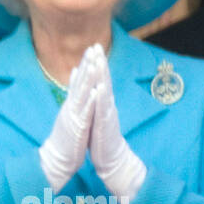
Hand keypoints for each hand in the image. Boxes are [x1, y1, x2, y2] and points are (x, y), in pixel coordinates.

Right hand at [38, 44, 101, 190]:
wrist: (57, 159)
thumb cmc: (66, 138)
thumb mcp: (68, 114)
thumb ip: (71, 96)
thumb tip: (72, 81)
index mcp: (71, 104)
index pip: (78, 80)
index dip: (85, 63)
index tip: (92, 48)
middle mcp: (71, 107)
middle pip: (79, 82)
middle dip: (86, 65)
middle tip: (92, 48)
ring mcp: (73, 117)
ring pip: (81, 95)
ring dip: (87, 79)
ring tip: (93, 64)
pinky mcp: (77, 128)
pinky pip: (84, 113)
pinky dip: (89, 102)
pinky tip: (94, 92)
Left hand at [89, 56, 146, 200]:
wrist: (111, 158)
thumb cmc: (101, 137)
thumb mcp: (97, 114)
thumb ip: (96, 100)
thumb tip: (94, 86)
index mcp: (102, 102)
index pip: (100, 79)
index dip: (96, 63)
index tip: (92, 46)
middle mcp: (107, 105)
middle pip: (104, 80)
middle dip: (100, 62)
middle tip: (97, 45)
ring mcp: (107, 114)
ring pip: (105, 91)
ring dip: (102, 76)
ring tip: (99, 60)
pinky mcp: (106, 125)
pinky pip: (103, 110)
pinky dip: (102, 99)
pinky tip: (100, 88)